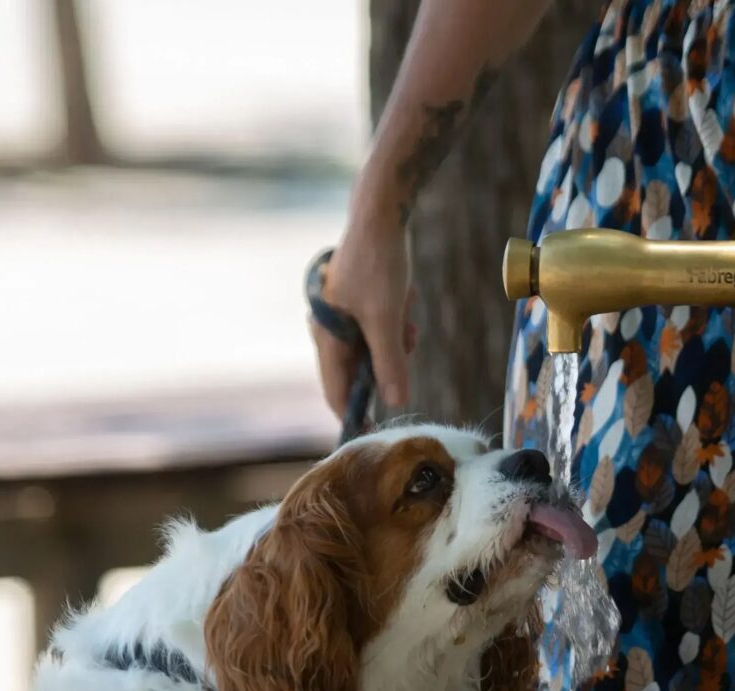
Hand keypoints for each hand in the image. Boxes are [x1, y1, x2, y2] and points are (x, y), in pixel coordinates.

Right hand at [313, 214, 415, 421]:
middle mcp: (330, 328)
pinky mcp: (360, 301)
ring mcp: (344, 314)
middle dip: (388, 362)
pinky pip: (382, 326)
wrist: (382, 213)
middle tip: (407, 342)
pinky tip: (406, 300)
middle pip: (359, 370)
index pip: (336, 391)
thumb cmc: (380, 264)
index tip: (376, 433)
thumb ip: (391, 363)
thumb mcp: (388, 319)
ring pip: (376, 347)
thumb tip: (396, 401)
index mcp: (327, 336)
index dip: (355, 414)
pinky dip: (397, 320)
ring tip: (407, 314)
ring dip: (397, 339)